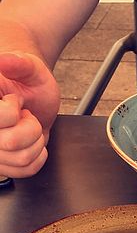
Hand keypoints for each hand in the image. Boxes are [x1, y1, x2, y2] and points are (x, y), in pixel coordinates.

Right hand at [0, 52, 60, 177]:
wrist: (32, 96)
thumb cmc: (28, 80)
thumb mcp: (29, 67)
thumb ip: (19, 63)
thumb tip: (5, 61)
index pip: (0, 119)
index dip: (12, 111)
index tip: (13, 101)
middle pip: (9, 143)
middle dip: (29, 127)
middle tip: (25, 115)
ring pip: (19, 159)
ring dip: (35, 142)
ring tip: (28, 126)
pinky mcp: (1, 163)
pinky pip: (24, 171)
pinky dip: (37, 157)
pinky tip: (33, 142)